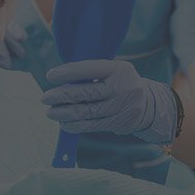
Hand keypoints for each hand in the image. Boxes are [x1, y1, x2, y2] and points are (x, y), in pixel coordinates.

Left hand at [41, 59, 176, 143]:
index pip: (89, 69)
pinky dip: (75, 125)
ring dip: (64, 113)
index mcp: (117, 69)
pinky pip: (92, 125)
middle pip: (86, 93)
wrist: (149, 103)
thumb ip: (91, 72)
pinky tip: (63, 123)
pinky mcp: (119, 123)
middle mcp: (121, 88)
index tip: (50, 76)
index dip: (67, 72)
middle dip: (62, 95)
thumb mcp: (112, 70)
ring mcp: (121, 107)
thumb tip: (61, 78)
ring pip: (87, 112)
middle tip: (45, 97)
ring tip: (50, 111)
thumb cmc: (120, 81)